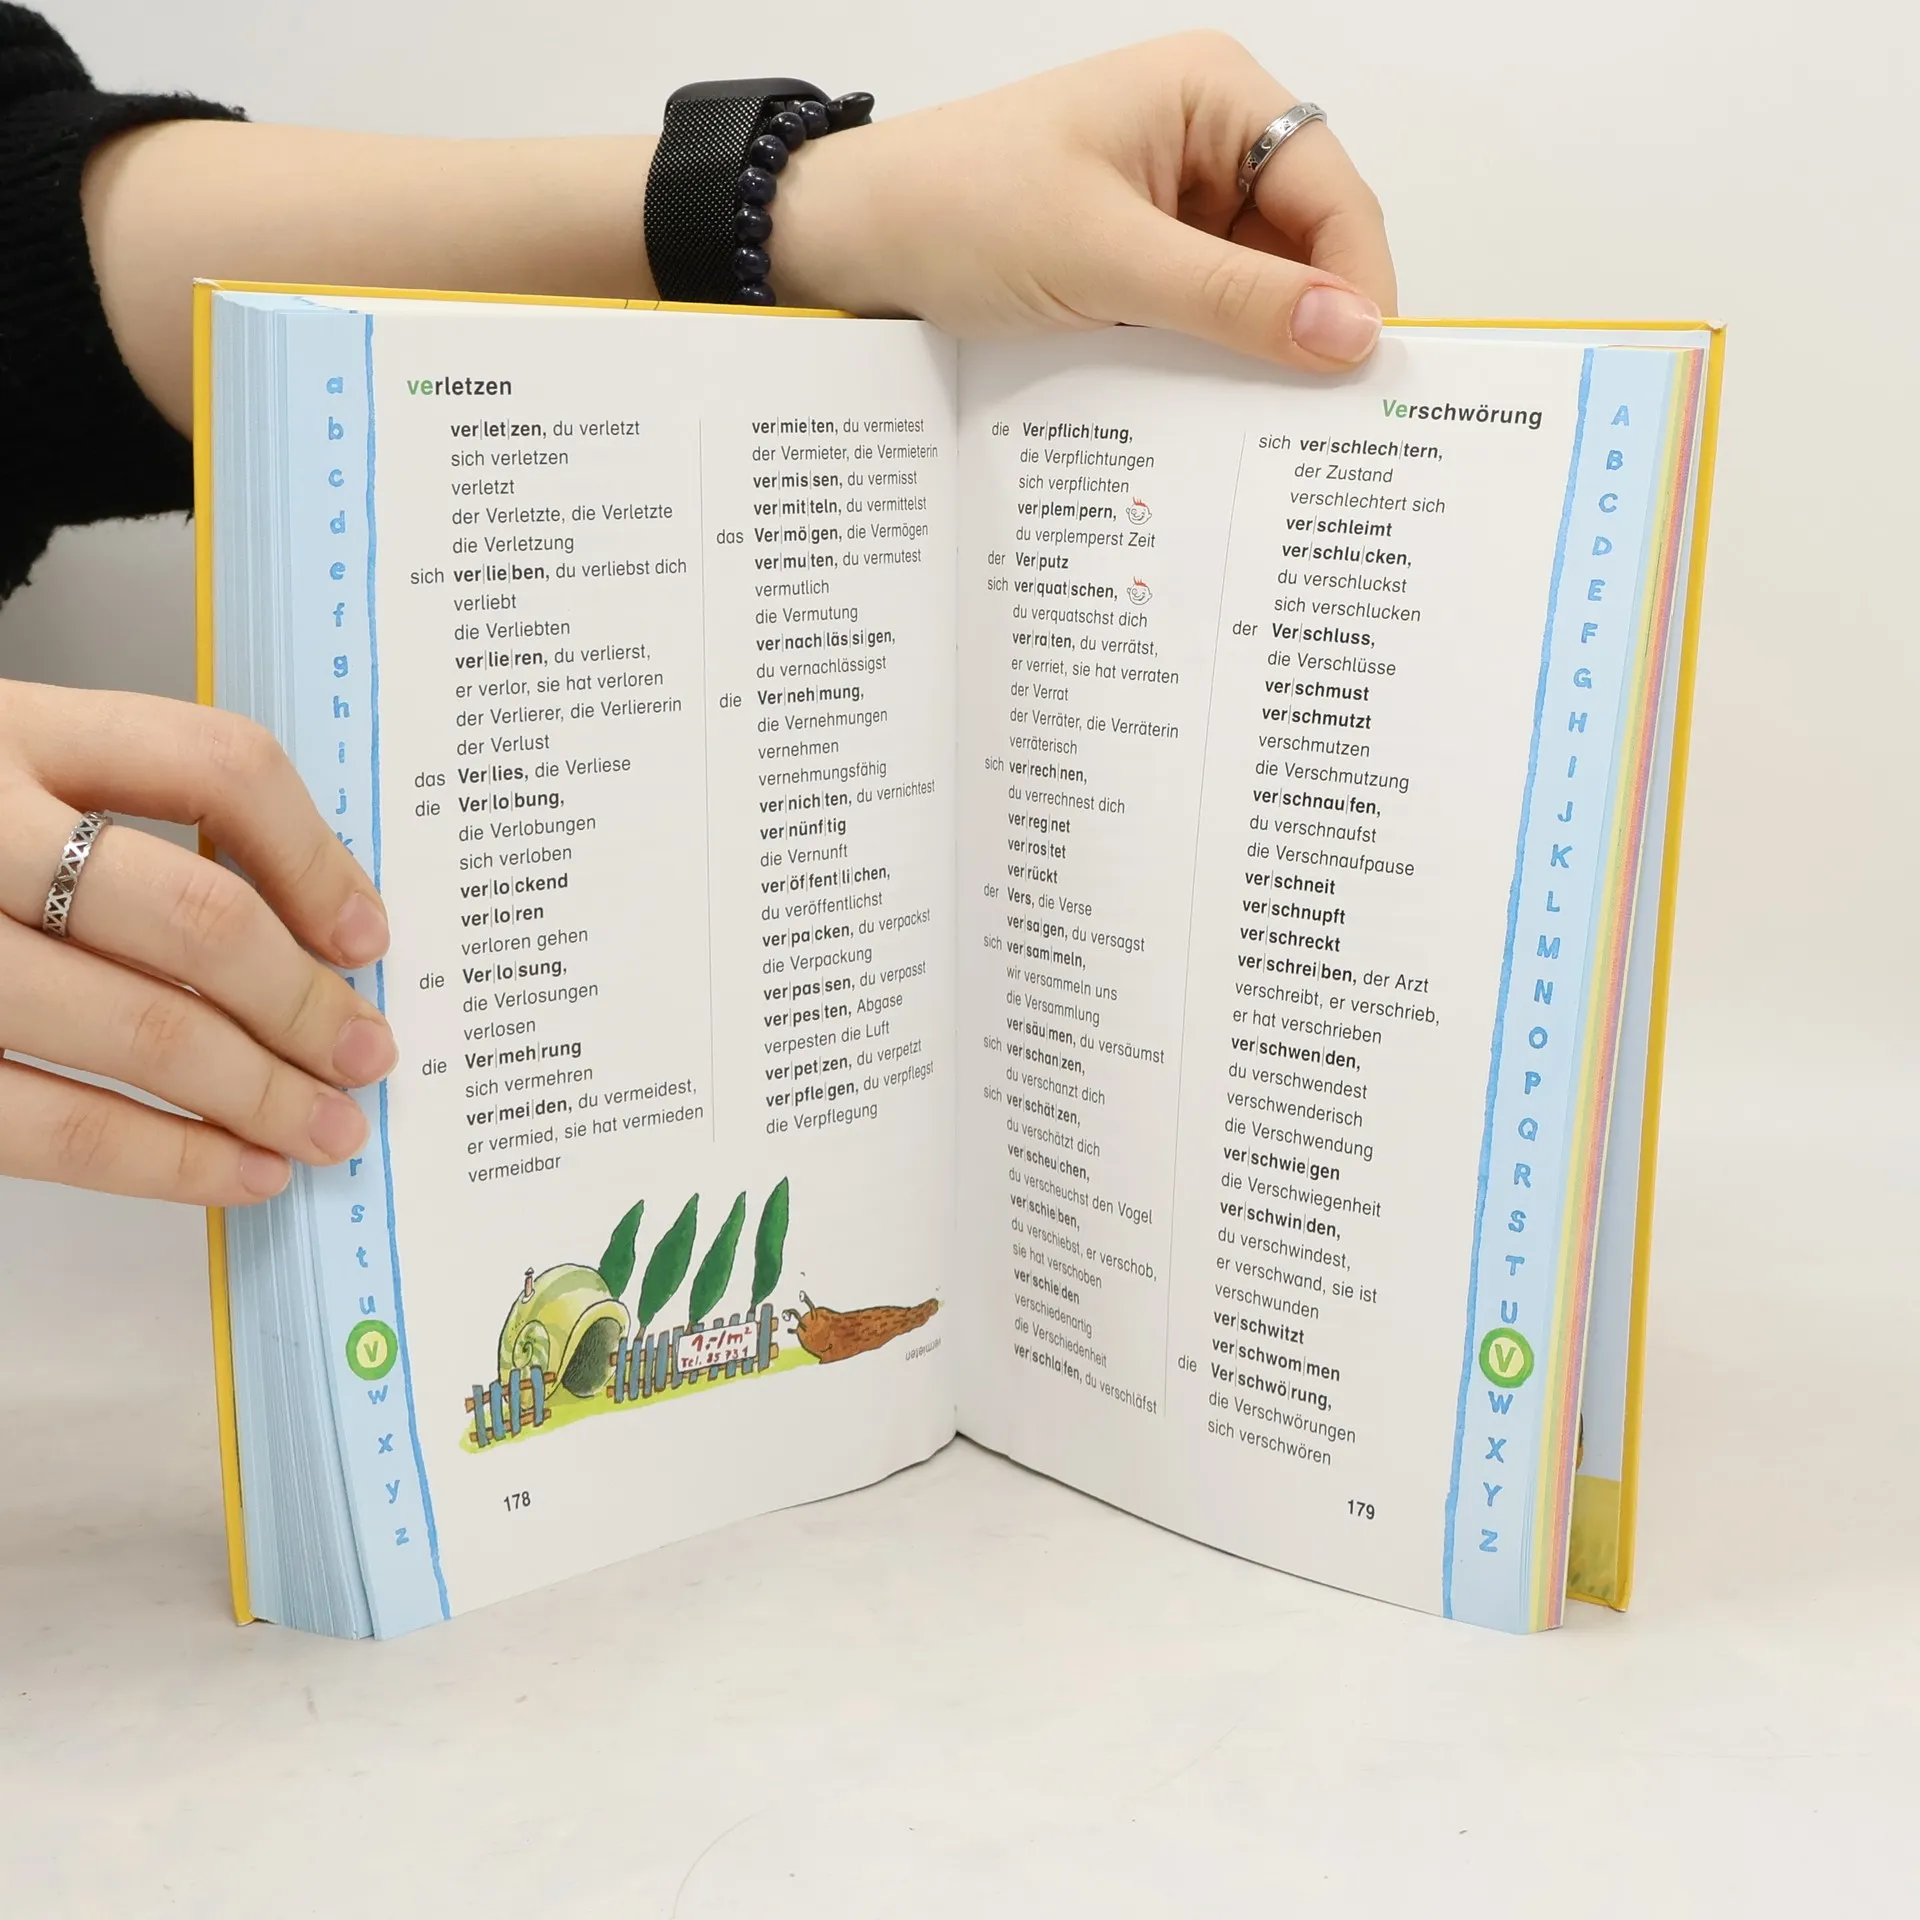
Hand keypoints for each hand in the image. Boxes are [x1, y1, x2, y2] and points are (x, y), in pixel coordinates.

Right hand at [0, 680, 395, 1204]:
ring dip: (260, 1095)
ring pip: (139, 1028)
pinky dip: (168, 1162)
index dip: (319, 858)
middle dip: (305, 1005)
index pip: (218, 764)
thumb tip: (318, 932)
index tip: (369, 938)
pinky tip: (239, 1173)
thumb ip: (125, 814)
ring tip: (326, 1131)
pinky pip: (51, 1127)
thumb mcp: (6, 774)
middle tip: (369, 1057)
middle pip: (196, 915)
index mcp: (12, 729)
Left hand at [778, 32, 1396, 369]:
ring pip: (1258, 292)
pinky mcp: (1140, 263)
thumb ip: (1232, 299)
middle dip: (1313, 325)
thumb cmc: (958, 207)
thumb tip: (1349, 335)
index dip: (1360, 284)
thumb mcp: (1104, 258)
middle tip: (1324, 421)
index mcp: (1213, 94)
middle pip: (1306, 245)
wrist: (855, 242)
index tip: (1365, 376)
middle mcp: (1205, 142)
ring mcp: (1173, 206)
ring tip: (1261, 425)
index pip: (1332, 194)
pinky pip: (1205, 318)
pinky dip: (1210, 361)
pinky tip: (1207, 406)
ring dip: (1257, 352)